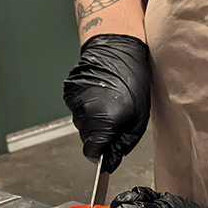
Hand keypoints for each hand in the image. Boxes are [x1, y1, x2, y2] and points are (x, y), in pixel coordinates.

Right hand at [63, 34, 153, 164]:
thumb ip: (125, 142)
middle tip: (116, 118)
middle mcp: (84, 115)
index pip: (92, 152)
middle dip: (100, 134)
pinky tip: (98, 94)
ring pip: (81, 123)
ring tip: (109, 102)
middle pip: (87, 138)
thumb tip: (114, 157)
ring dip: (93, 119)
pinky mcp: (68, 92)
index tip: (109, 150)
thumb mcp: (139, 118)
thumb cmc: (134, 82)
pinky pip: (76, 108)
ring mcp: (73, 103)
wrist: (116, 50)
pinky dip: (86, 106)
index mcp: (104, 123)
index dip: (102, 153)